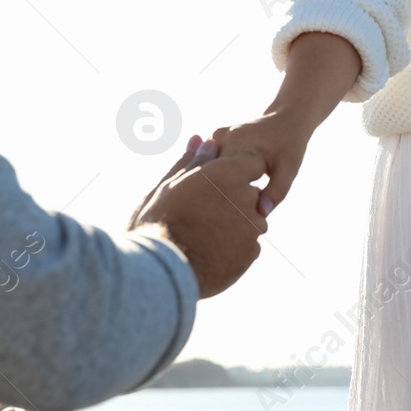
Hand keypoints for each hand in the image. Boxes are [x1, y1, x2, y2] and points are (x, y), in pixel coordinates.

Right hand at [130, 135, 268, 297]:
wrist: (160, 271)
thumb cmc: (158, 222)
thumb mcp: (170, 185)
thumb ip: (192, 162)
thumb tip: (201, 139)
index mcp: (227, 173)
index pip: (251, 163)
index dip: (235, 171)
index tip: (218, 184)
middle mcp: (246, 196)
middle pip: (250, 192)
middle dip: (234, 199)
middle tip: (204, 213)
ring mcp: (251, 226)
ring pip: (251, 220)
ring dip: (236, 224)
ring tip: (205, 235)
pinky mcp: (251, 253)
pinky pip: (249, 245)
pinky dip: (235, 247)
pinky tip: (211, 252)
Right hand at [208, 110, 313, 216]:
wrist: (286, 120)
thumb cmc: (290, 147)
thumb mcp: (288, 170)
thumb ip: (275, 192)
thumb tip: (262, 213)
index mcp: (238, 144)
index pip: (218, 175)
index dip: (222, 198)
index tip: (227, 216)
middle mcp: (223, 136)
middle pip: (207, 171)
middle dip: (213, 191)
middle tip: (221, 215)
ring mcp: (217, 135)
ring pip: (205, 166)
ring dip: (210, 182)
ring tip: (216, 205)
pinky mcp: (216, 137)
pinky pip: (208, 160)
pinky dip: (212, 174)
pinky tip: (218, 191)